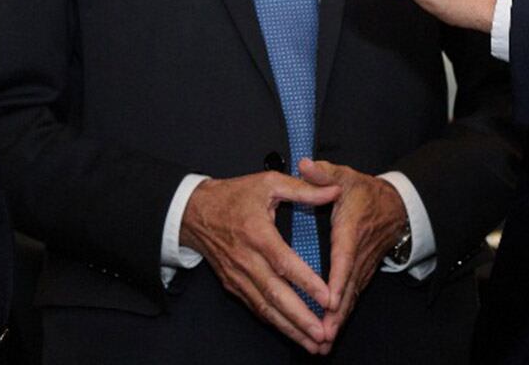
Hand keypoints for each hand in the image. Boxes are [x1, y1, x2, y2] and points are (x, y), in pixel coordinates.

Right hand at [181, 172, 341, 353]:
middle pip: (275, 294)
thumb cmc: (233, 196)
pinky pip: (256, 307)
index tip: (327, 297)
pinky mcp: (233, 285)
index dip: (306, 282)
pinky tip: (293, 334)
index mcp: (257, 233)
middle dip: (300, 318)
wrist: (194, 212)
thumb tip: (333, 191)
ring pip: (265, 308)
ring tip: (314, 344)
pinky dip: (275, 323)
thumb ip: (303, 189)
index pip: (283, 262)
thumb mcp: (268, 182)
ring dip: (290, 328)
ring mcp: (238, 276)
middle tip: (323, 334)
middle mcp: (246, 259)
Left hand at [299, 159, 407, 343]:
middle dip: (337, 311)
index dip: (339, 279)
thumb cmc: (364, 191)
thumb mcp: (345, 175)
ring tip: (324, 340)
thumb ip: (324, 173)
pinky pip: (353, 297)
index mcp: (351, 229)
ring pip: (351, 296)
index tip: (331, 299)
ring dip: (339, 319)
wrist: (395, 206)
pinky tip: (331, 330)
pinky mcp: (362, 273)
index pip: (345, 257)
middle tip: (323, 332)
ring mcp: (363, 266)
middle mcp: (359, 252)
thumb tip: (306, 165)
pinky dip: (343, 315)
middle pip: (349, 286)